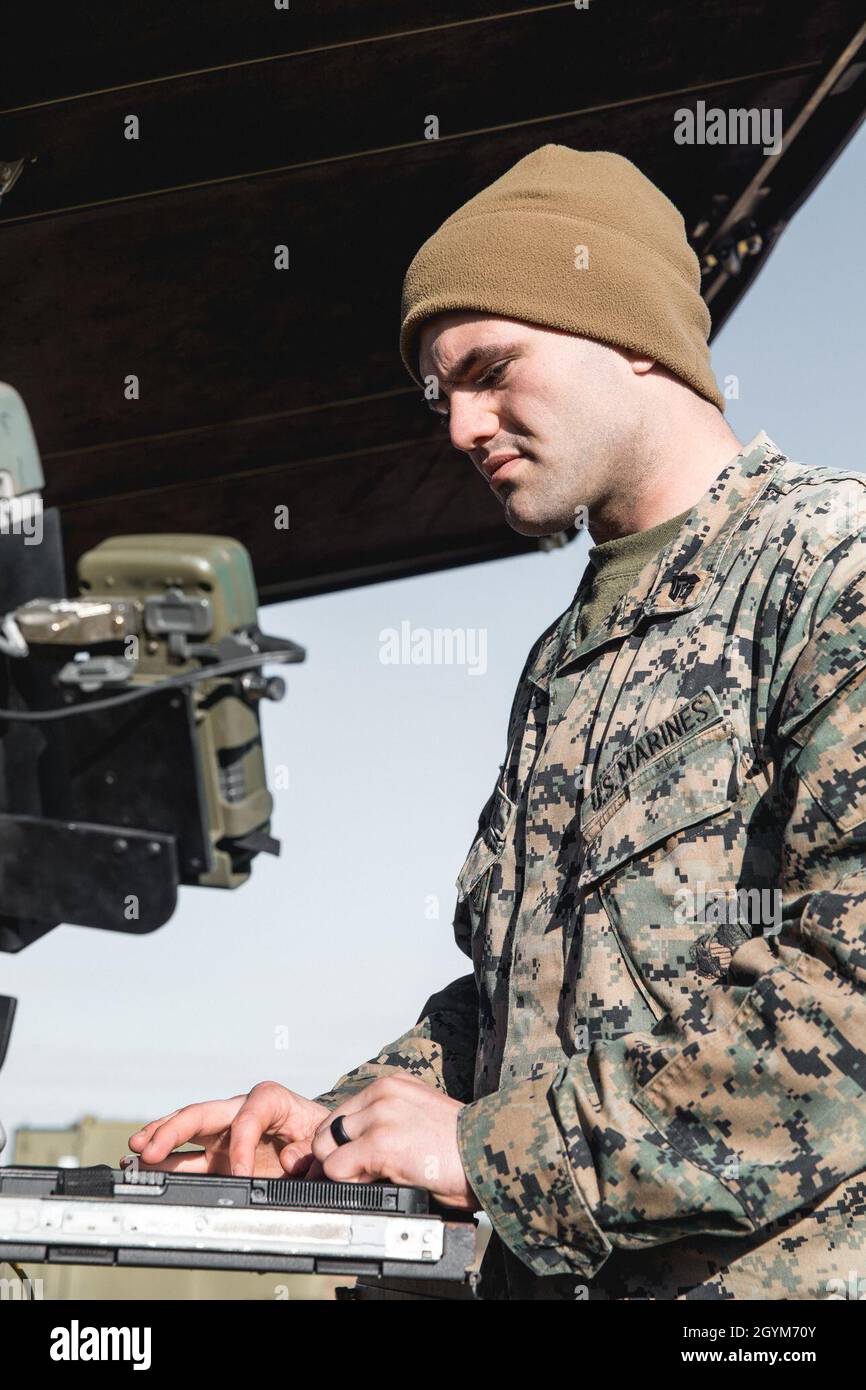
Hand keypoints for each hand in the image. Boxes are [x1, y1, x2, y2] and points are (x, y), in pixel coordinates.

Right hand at [124, 1082, 330, 1177]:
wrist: (323, 1143)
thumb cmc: (323, 1136)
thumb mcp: (325, 1140)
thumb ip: (310, 1149)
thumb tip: (288, 1159)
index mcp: (271, 1100)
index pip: (248, 1117)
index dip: (242, 1146)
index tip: (241, 1175)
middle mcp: (241, 1111)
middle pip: (202, 1113)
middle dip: (173, 1129)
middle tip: (148, 1148)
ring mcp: (225, 1134)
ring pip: (186, 1131)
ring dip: (159, 1142)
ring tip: (133, 1155)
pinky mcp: (218, 1156)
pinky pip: (187, 1156)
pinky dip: (165, 1161)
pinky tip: (143, 1167)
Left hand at [309, 1074, 477, 1210]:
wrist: (493, 1153)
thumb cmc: (462, 1146)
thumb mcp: (420, 1116)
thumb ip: (388, 1120)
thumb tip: (357, 1149)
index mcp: (392, 1085)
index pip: (342, 1114)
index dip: (342, 1144)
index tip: (353, 1163)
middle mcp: (382, 1093)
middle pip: (328, 1130)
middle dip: (337, 1157)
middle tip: (360, 1177)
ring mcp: (380, 1117)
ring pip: (327, 1148)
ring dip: (344, 1171)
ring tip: (374, 1180)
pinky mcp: (380, 1143)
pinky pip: (337, 1169)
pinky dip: (350, 1184)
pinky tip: (380, 1184)